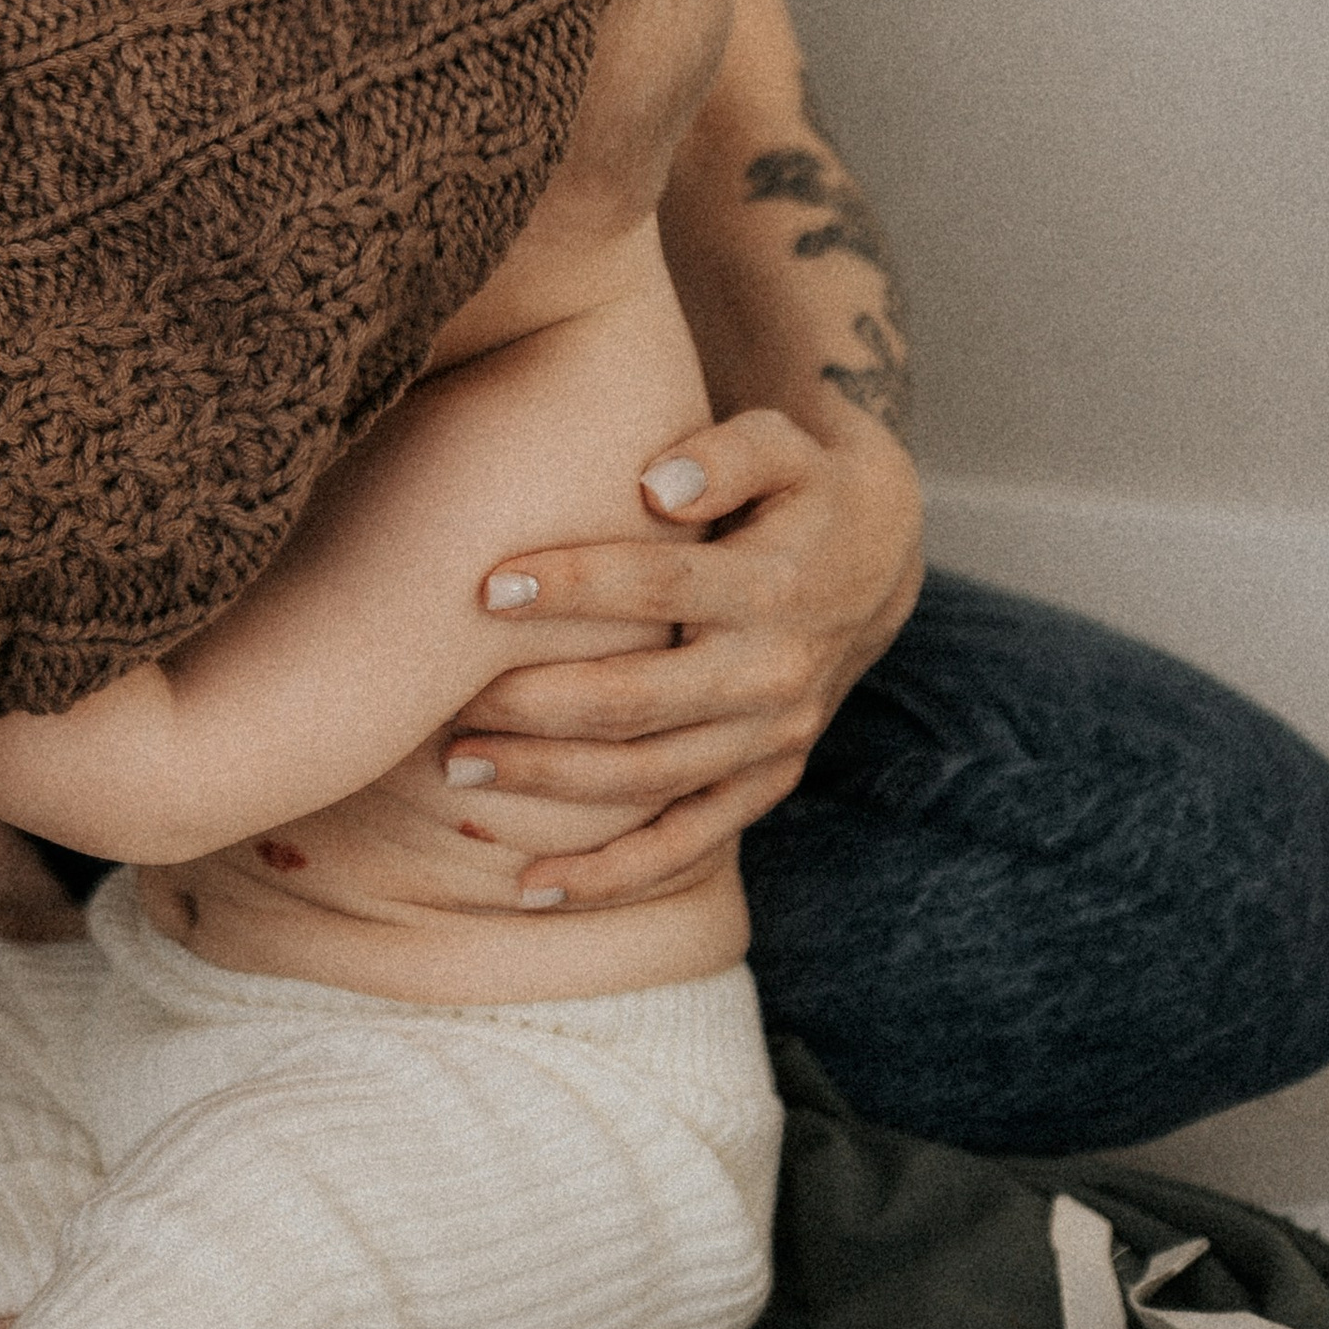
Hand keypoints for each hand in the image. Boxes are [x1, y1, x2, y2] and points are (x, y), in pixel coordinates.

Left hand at [447, 409, 922, 907]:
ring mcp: (772, 738)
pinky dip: (612, 875)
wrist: (880, 557)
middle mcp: (775, 673)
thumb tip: (655, 483)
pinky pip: (688, 844)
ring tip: (458, 766)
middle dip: (538, 706)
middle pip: (643, 701)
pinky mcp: (765, 781)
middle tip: (449, 704)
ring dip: (551, 782)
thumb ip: (724, 453)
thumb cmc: (797, 486)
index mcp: (774, 585)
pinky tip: (527, 885)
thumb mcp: (782, 444)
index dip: (577, 586)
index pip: (664, 587)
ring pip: (650, 779)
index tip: (487, 586)